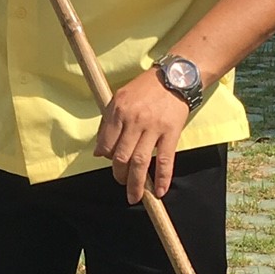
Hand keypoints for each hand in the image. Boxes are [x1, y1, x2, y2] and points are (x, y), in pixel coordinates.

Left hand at [94, 68, 191, 203]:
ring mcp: (154, 127)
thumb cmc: (144, 88)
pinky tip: (160, 192)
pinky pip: (165, 160)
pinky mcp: (171, 132)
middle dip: (119, 175)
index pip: (107, 143)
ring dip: (136, 183)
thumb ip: (108, 123)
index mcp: (119, 110)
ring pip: (140, 162)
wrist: (174, 77)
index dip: (107, 158)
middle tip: (120, 182)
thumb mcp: (120, 98)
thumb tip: (99, 152)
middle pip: (122, 156)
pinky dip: (163, 178)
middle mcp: (134, 120)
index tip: (111, 162)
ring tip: (133, 196)